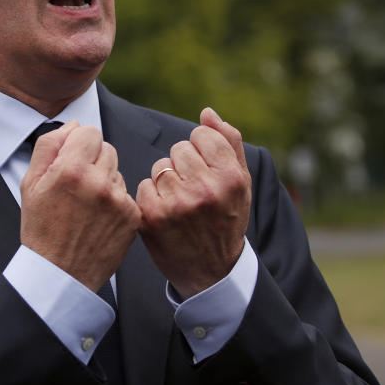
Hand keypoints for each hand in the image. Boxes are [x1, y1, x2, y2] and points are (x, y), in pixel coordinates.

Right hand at [20, 121, 141, 291]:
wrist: (60, 273)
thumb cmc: (41, 228)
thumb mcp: (30, 183)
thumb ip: (49, 145)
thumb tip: (73, 125)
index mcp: (70, 169)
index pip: (89, 131)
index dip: (78, 143)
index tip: (71, 160)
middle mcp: (98, 181)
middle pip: (106, 147)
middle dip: (92, 159)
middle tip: (77, 184)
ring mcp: (118, 200)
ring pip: (117, 169)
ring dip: (104, 178)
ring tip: (86, 203)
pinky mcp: (132, 216)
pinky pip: (126, 193)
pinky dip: (114, 201)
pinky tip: (98, 217)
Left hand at [135, 107, 251, 298]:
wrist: (211, 272)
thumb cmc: (226, 219)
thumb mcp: (240, 183)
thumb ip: (228, 143)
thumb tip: (207, 112)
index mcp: (230, 178)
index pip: (201, 135)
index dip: (201, 151)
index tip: (207, 171)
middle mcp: (205, 190)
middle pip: (178, 149)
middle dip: (184, 164)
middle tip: (194, 190)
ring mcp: (176, 204)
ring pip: (159, 165)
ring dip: (166, 179)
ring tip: (181, 202)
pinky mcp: (151, 218)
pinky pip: (143, 185)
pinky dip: (151, 196)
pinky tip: (165, 212)